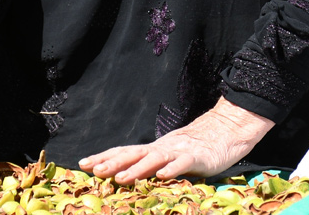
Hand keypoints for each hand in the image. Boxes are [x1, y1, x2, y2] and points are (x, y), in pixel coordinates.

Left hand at [78, 97, 273, 183]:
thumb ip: (151, 165)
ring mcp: (179, 151)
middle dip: (112, 163)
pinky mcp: (197, 157)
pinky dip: (172, 169)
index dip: (104, 157)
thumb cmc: (195, 148)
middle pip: (134, 154)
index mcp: (154, 149)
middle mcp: (162, 147)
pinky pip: (183, 163)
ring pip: (154, 159)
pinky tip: (162, 176)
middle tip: (94, 171)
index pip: (124, 152)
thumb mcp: (169, 156)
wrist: (226, 130)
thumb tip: (124, 175)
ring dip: (136, 169)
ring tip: (120, 178)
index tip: (83, 164)